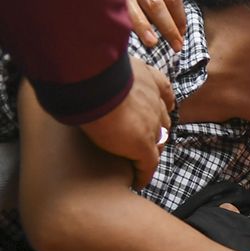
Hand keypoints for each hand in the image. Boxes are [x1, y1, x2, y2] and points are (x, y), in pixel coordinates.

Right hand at [80, 57, 174, 188]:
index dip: (163, 102)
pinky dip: (144, 174)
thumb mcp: (99, 67)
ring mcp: (150, 124)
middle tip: (146, 139)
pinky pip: (148, 164)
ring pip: (157, 142)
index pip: (163, 91)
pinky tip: (138, 182)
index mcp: (145, 78)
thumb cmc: (88, 72)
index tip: (164, 107)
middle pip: (162, 119)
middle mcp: (153, 100)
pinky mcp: (143, 144)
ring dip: (151, 151)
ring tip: (140, 161)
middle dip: (157, 128)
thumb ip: (102, 73)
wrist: (93, 84)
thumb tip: (84, 74)